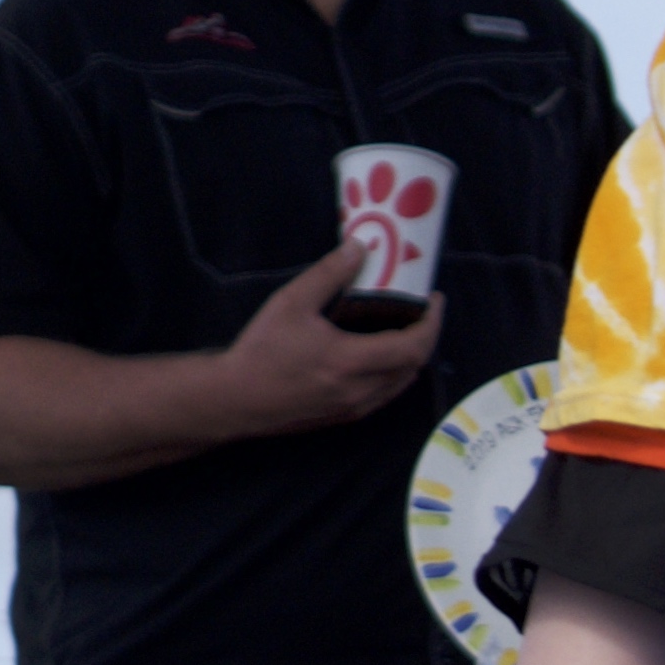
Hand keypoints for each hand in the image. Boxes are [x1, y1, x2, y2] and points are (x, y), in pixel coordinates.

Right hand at [217, 240, 444, 436]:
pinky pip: (383, 396)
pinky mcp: (341, 418)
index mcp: (353, 362)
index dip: (433, 322)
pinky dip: (393, 374)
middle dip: (426, 336)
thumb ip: (330, 273)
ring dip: (411, 357)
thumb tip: (361, 247)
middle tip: (420, 311)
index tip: (434, 299)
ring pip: (400, 384)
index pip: (415, 346)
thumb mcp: (292, 302)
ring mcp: (353, 408)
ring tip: (404, 329)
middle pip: (415, 365)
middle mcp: (361, 390)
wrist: (230, 400)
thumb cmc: (261, 351)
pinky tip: (379, 356)